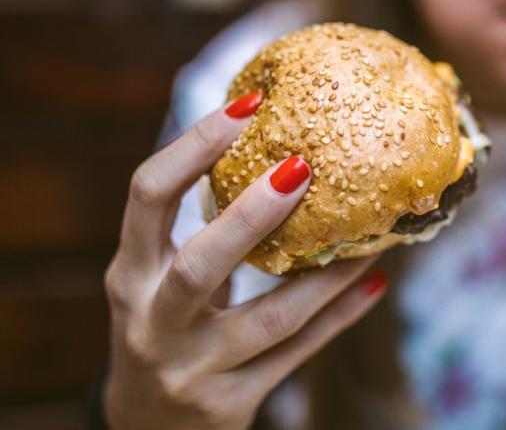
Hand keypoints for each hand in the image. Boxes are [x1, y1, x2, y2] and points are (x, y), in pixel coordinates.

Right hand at [104, 92, 387, 428]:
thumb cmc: (166, 327)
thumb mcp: (160, 278)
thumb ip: (199, 230)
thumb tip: (279, 149)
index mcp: (130, 273)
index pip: (147, 196)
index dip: (193, 147)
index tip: (247, 106)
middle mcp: (151, 321)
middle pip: (198, 265)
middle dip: (250, 215)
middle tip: (302, 166)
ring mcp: (188, 369)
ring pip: (267, 319)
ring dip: (325, 276)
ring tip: (371, 239)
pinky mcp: (228, 405)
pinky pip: (296, 355)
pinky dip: (339, 317)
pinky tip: (375, 283)